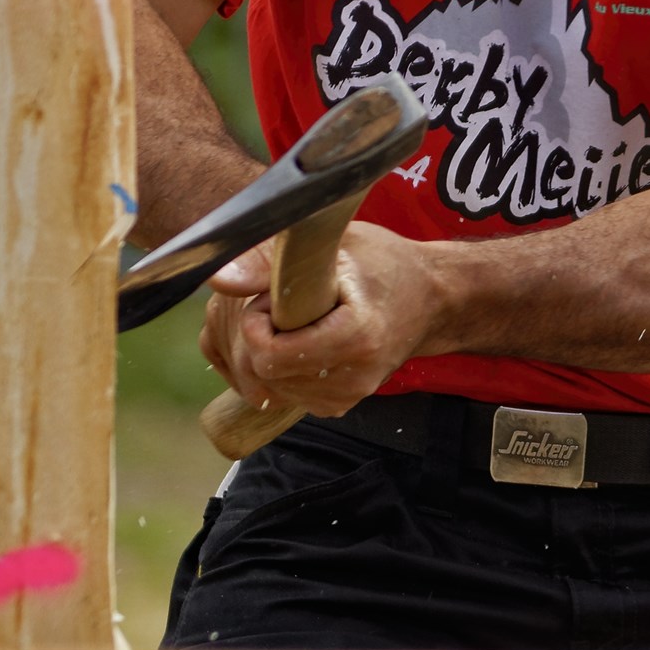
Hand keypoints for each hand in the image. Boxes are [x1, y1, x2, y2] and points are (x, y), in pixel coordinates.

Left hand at [197, 221, 441, 419]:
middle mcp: (353, 378)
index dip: (256, 323)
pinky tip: (294, 340)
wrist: (431, 299)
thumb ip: (271, 261)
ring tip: (292, 321)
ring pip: (265, 388)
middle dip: (255, 337)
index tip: (272, 297)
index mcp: (357, 337)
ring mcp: (345, 398)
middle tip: (281, 304)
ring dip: (262, 353)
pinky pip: (280, 394)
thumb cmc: (386, 264)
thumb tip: (218, 279)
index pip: (270, 357)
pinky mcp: (336, 406)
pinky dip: (274, 369)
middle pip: (262, 374)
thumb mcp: (334, 244)